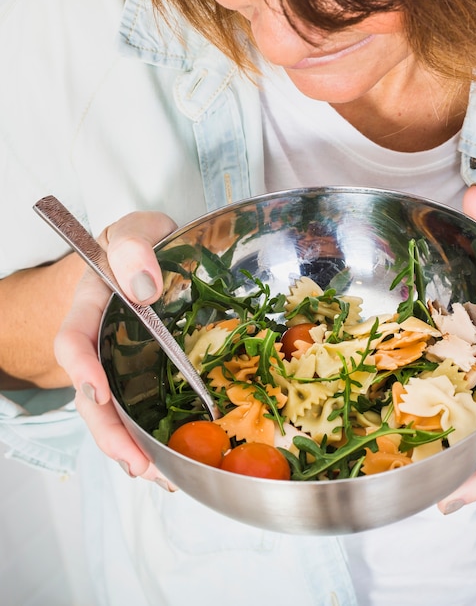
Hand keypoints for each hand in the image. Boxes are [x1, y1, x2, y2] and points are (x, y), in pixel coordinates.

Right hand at [55, 211, 178, 485]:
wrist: (140, 259)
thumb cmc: (137, 246)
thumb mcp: (134, 230)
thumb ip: (134, 245)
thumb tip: (144, 287)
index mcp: (90, 307)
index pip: (73, 340)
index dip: (81, 369)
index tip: (98, 394)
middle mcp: (98, 343)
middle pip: (92, 395)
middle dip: (110, 432)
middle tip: (137, 463)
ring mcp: (117, 364)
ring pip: (114, 413)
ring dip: (132, 448)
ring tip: (160, 478)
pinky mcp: (139, 376)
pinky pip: (137, 410)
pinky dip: (150, 438)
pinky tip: (169, 462)